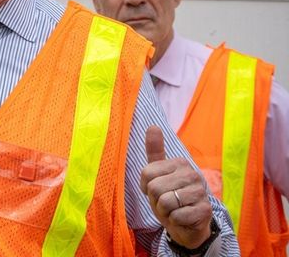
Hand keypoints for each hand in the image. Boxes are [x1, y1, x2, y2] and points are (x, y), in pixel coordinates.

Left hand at [140, 126, 212, 248]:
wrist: (187, 225)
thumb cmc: (170, 197)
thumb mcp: (158, 174)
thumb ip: (155, 151)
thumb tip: (153, 126)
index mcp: (179, 163)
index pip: (147, 173)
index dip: (146, 187)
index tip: (156, 190)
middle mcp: (192, 174)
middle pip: (155, 188)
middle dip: (155, 200)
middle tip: (166, 203)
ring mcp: (201, 192)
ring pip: (165, 202)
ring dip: (165, 211)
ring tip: (174, 210)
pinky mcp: (205, 210)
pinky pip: (176, 216)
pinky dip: (175, 221)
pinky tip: (183, 218)